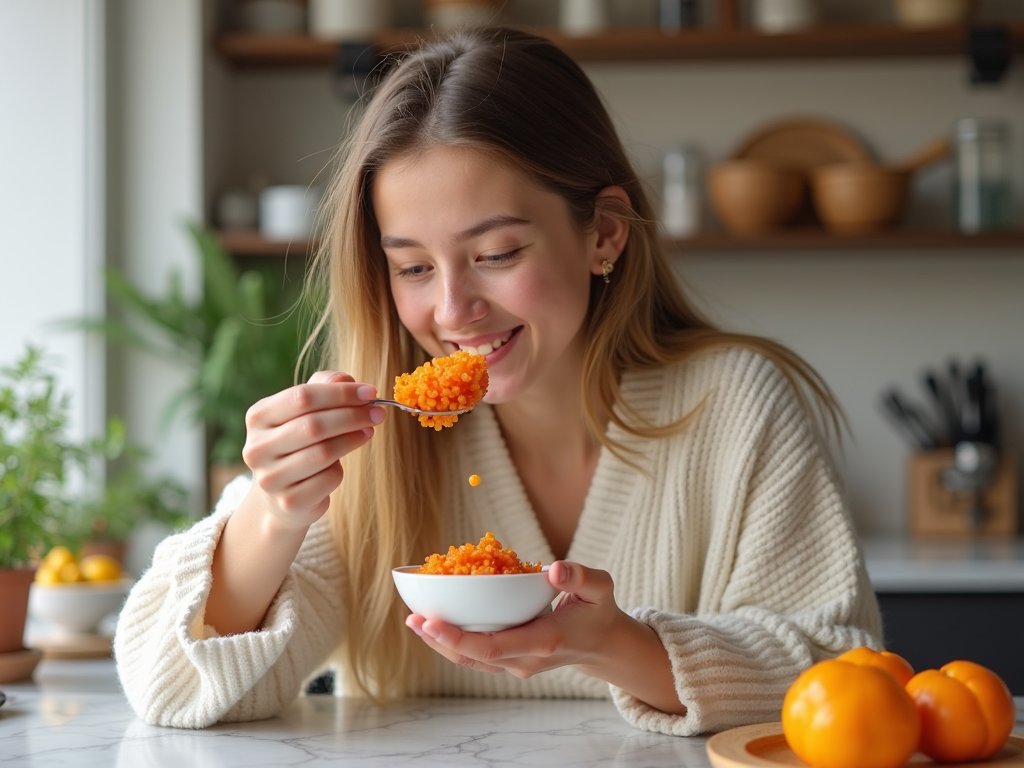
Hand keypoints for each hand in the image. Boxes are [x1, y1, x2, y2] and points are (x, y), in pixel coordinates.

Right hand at [241, 371, 384, 528]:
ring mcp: (270, 478)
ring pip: (323, 453)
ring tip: (368, 432)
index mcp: (258, 417)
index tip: (370, 392)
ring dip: (353, 439)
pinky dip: (340, 470)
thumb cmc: (299, 441)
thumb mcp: (305, 409)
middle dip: (352, 416)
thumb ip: (324, 386)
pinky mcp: (289, 501)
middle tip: (378, 413)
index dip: (341, 393)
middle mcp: (257, 448)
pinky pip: (328, 479)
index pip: (302, 396)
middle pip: (313, 425)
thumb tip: (346, 381)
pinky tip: (339, 465)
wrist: (282, 494)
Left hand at [404, 561, 626, 678]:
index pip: (492, 647)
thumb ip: (581, 577)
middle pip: (473, 658)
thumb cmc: (597, 612)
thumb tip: (555, 569)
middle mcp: (525, 660)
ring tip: (414, 621)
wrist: (603, 644)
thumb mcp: (600, 588)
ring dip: (441, 644)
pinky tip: (434, 625)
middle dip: (440, 640)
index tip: (431, 621)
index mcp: (543, 642)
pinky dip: (454, 643)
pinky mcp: (510, 662)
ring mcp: (516, 666)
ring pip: (471, 661)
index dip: (458, 638)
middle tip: (412, 617)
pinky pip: (477, 657)